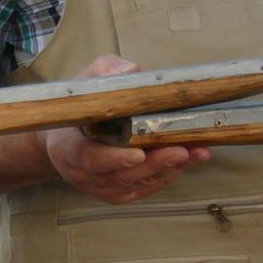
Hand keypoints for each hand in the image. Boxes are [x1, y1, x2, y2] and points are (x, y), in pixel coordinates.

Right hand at [38, 55, 207, 203]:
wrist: (70, 134)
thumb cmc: (81, 107)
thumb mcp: (88, 81)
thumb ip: (106, 71)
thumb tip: (131, 70)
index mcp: (67, 146)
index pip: (88, 158)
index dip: (113, 159)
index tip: (138, 153)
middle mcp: (81, 173)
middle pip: (119, 176)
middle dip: (153, 164)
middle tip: (180, 150)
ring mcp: (100, 186)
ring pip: (136, 184)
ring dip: (168, 170)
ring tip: (195, 152)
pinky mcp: (117, 192)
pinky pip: (144, 188)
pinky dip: (168, 175)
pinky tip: (189, 159)